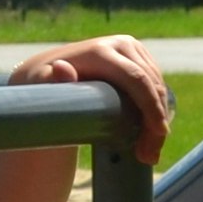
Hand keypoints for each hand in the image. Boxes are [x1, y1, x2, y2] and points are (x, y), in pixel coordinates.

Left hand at [10, 34, 173, 158]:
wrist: (47, 73)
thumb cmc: (42, 88)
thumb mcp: (42, 88)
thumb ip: (52, 83)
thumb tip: (61, 69)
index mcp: (100, 51)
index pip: (135, 79)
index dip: (151, 106)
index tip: (158, 133)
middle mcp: (119, 44)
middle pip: (151, 84)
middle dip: (156, 122)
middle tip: (149, 157)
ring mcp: (131, 47)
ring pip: (158, 85)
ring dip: (160, 119)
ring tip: (147, 152)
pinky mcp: (138, 55)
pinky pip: (157, 83)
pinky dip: (159, 108)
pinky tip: (151, 133)